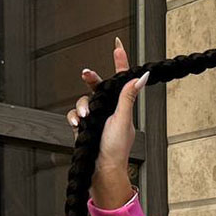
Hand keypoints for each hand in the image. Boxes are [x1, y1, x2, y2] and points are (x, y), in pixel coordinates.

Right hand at [66, 36, 148, 179]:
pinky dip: (74, 118)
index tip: (117, 45)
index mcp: (122, 106)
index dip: (119, 62)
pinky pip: (74, 115)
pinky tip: (78, 126)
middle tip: (86, 74)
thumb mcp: (123, 120)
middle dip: (91, 80)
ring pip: (83, 101)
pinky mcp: (84, 128)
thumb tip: (141, 77)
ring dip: (82, 108)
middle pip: (97, 87)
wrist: (102, 170)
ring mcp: (96, 119)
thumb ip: (128, 97)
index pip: (121, 80)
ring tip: (85, 119)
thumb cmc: (116, 149)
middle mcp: (109, 110)